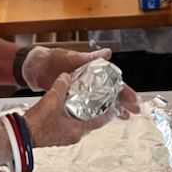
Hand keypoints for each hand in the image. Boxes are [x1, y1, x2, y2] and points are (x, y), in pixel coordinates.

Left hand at [21, 46, 139, 114]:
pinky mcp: (74, 98)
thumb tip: (107, 53)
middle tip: (135, 111)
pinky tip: (106, 118)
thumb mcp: (72, 57)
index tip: (133, 98)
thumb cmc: (54, 59)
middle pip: (111, 92)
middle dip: (123, 101)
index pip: (112, 81)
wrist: (36, 67)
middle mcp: (89, 80)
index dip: (124, 89)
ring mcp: (82, 90)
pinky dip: (99, 112)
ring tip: (126, 117)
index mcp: (92, 69)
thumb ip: (89, 58)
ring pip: (103, 100)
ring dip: (115, 108)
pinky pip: (90, 107)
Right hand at [22, 73, 114, 147]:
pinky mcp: (58, 135)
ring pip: (81, 123)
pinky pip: (71, 124)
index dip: (109, 111)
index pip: (100, 120)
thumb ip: (61, 85)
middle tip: (100, 98)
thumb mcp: (52, 99)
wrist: (20, 134)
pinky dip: (74, 115)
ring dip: (84, 112)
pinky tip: (69, 105)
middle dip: (97, 110)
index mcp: (77, 129)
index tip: (114, 102)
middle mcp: (74, 135)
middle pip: (92, 121)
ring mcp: (66, 137)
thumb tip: (66, 76)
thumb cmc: (36, 123)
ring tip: (85, 99)